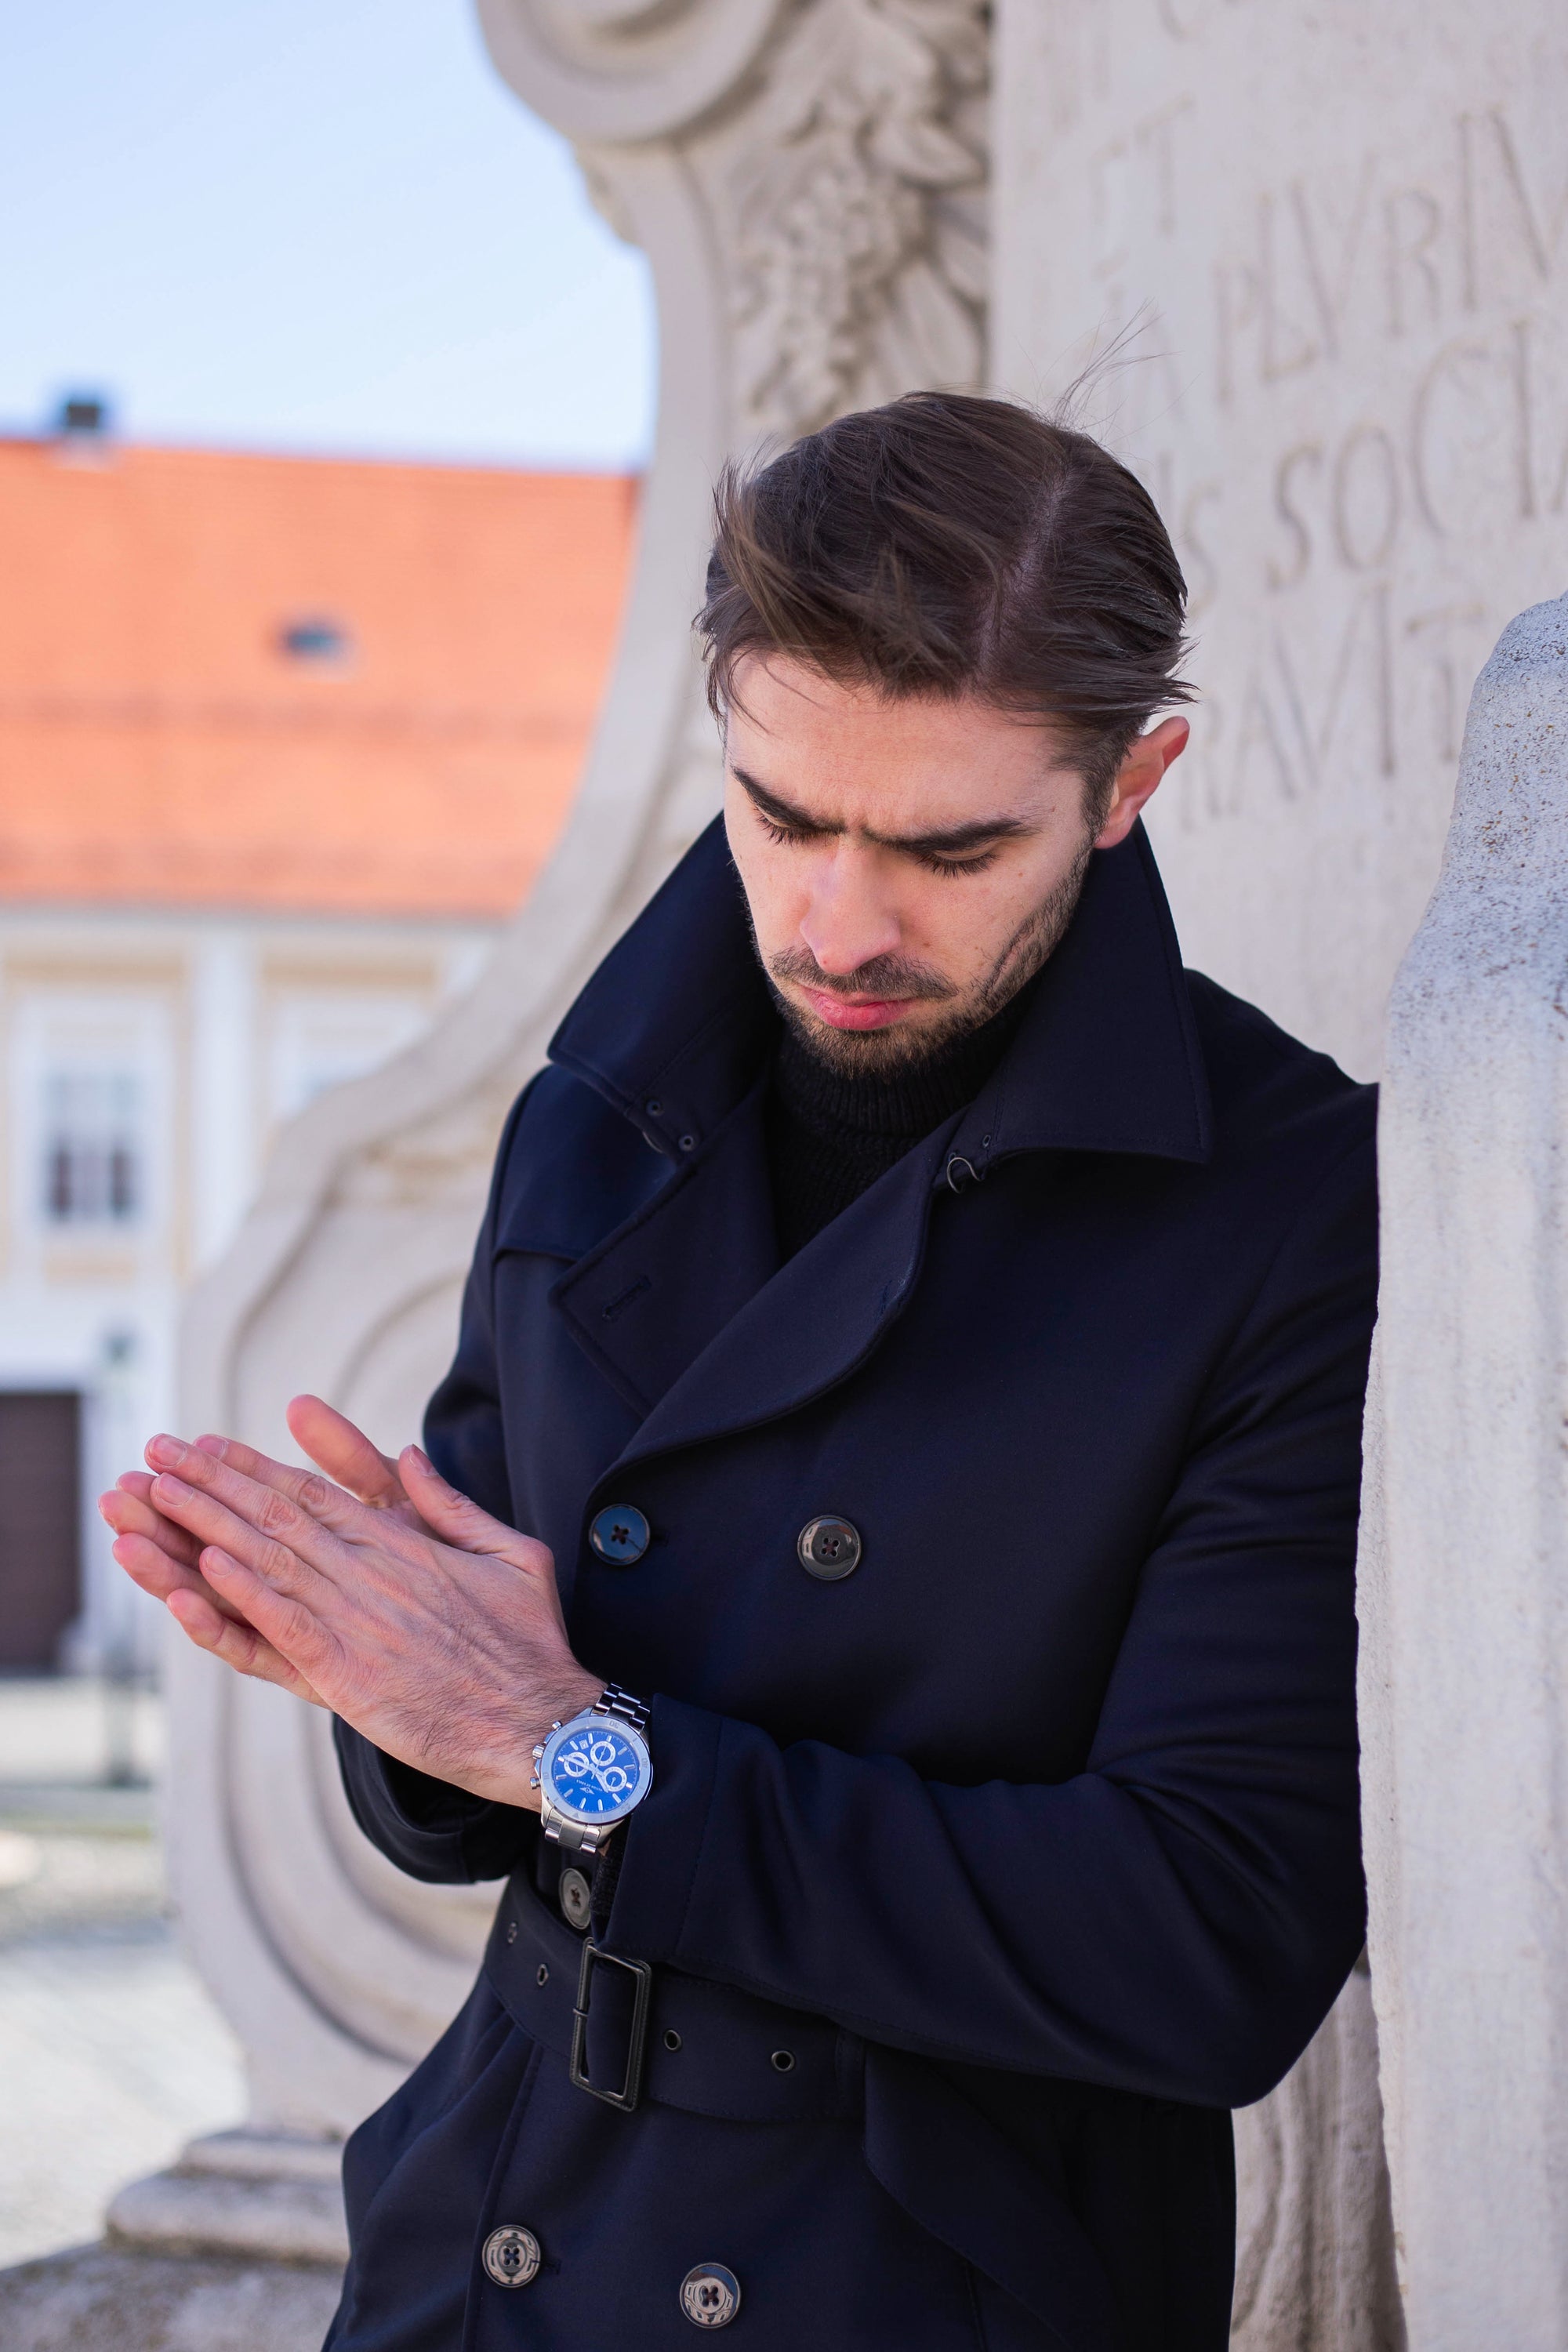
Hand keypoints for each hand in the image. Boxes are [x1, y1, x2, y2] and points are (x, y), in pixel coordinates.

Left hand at [99, 1398, 601, 1808]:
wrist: (542, 1722)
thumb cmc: (532, 1640)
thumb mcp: (511, 1551)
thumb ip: (450, 1504)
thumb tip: (408, 1455)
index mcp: (406, 1545)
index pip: (314, 1495)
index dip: (254, 1468)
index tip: (206, 1447)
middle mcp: (374, 1576)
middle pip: (277, 1519)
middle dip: (210, 1484)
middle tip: (157, 1454)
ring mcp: (358, 1626)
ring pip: (268, 1566)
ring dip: (205, 1529)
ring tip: (153, 1497)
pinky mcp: (349, 1678)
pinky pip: (284, 1631)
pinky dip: (243, 1600)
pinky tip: (203, 1571)